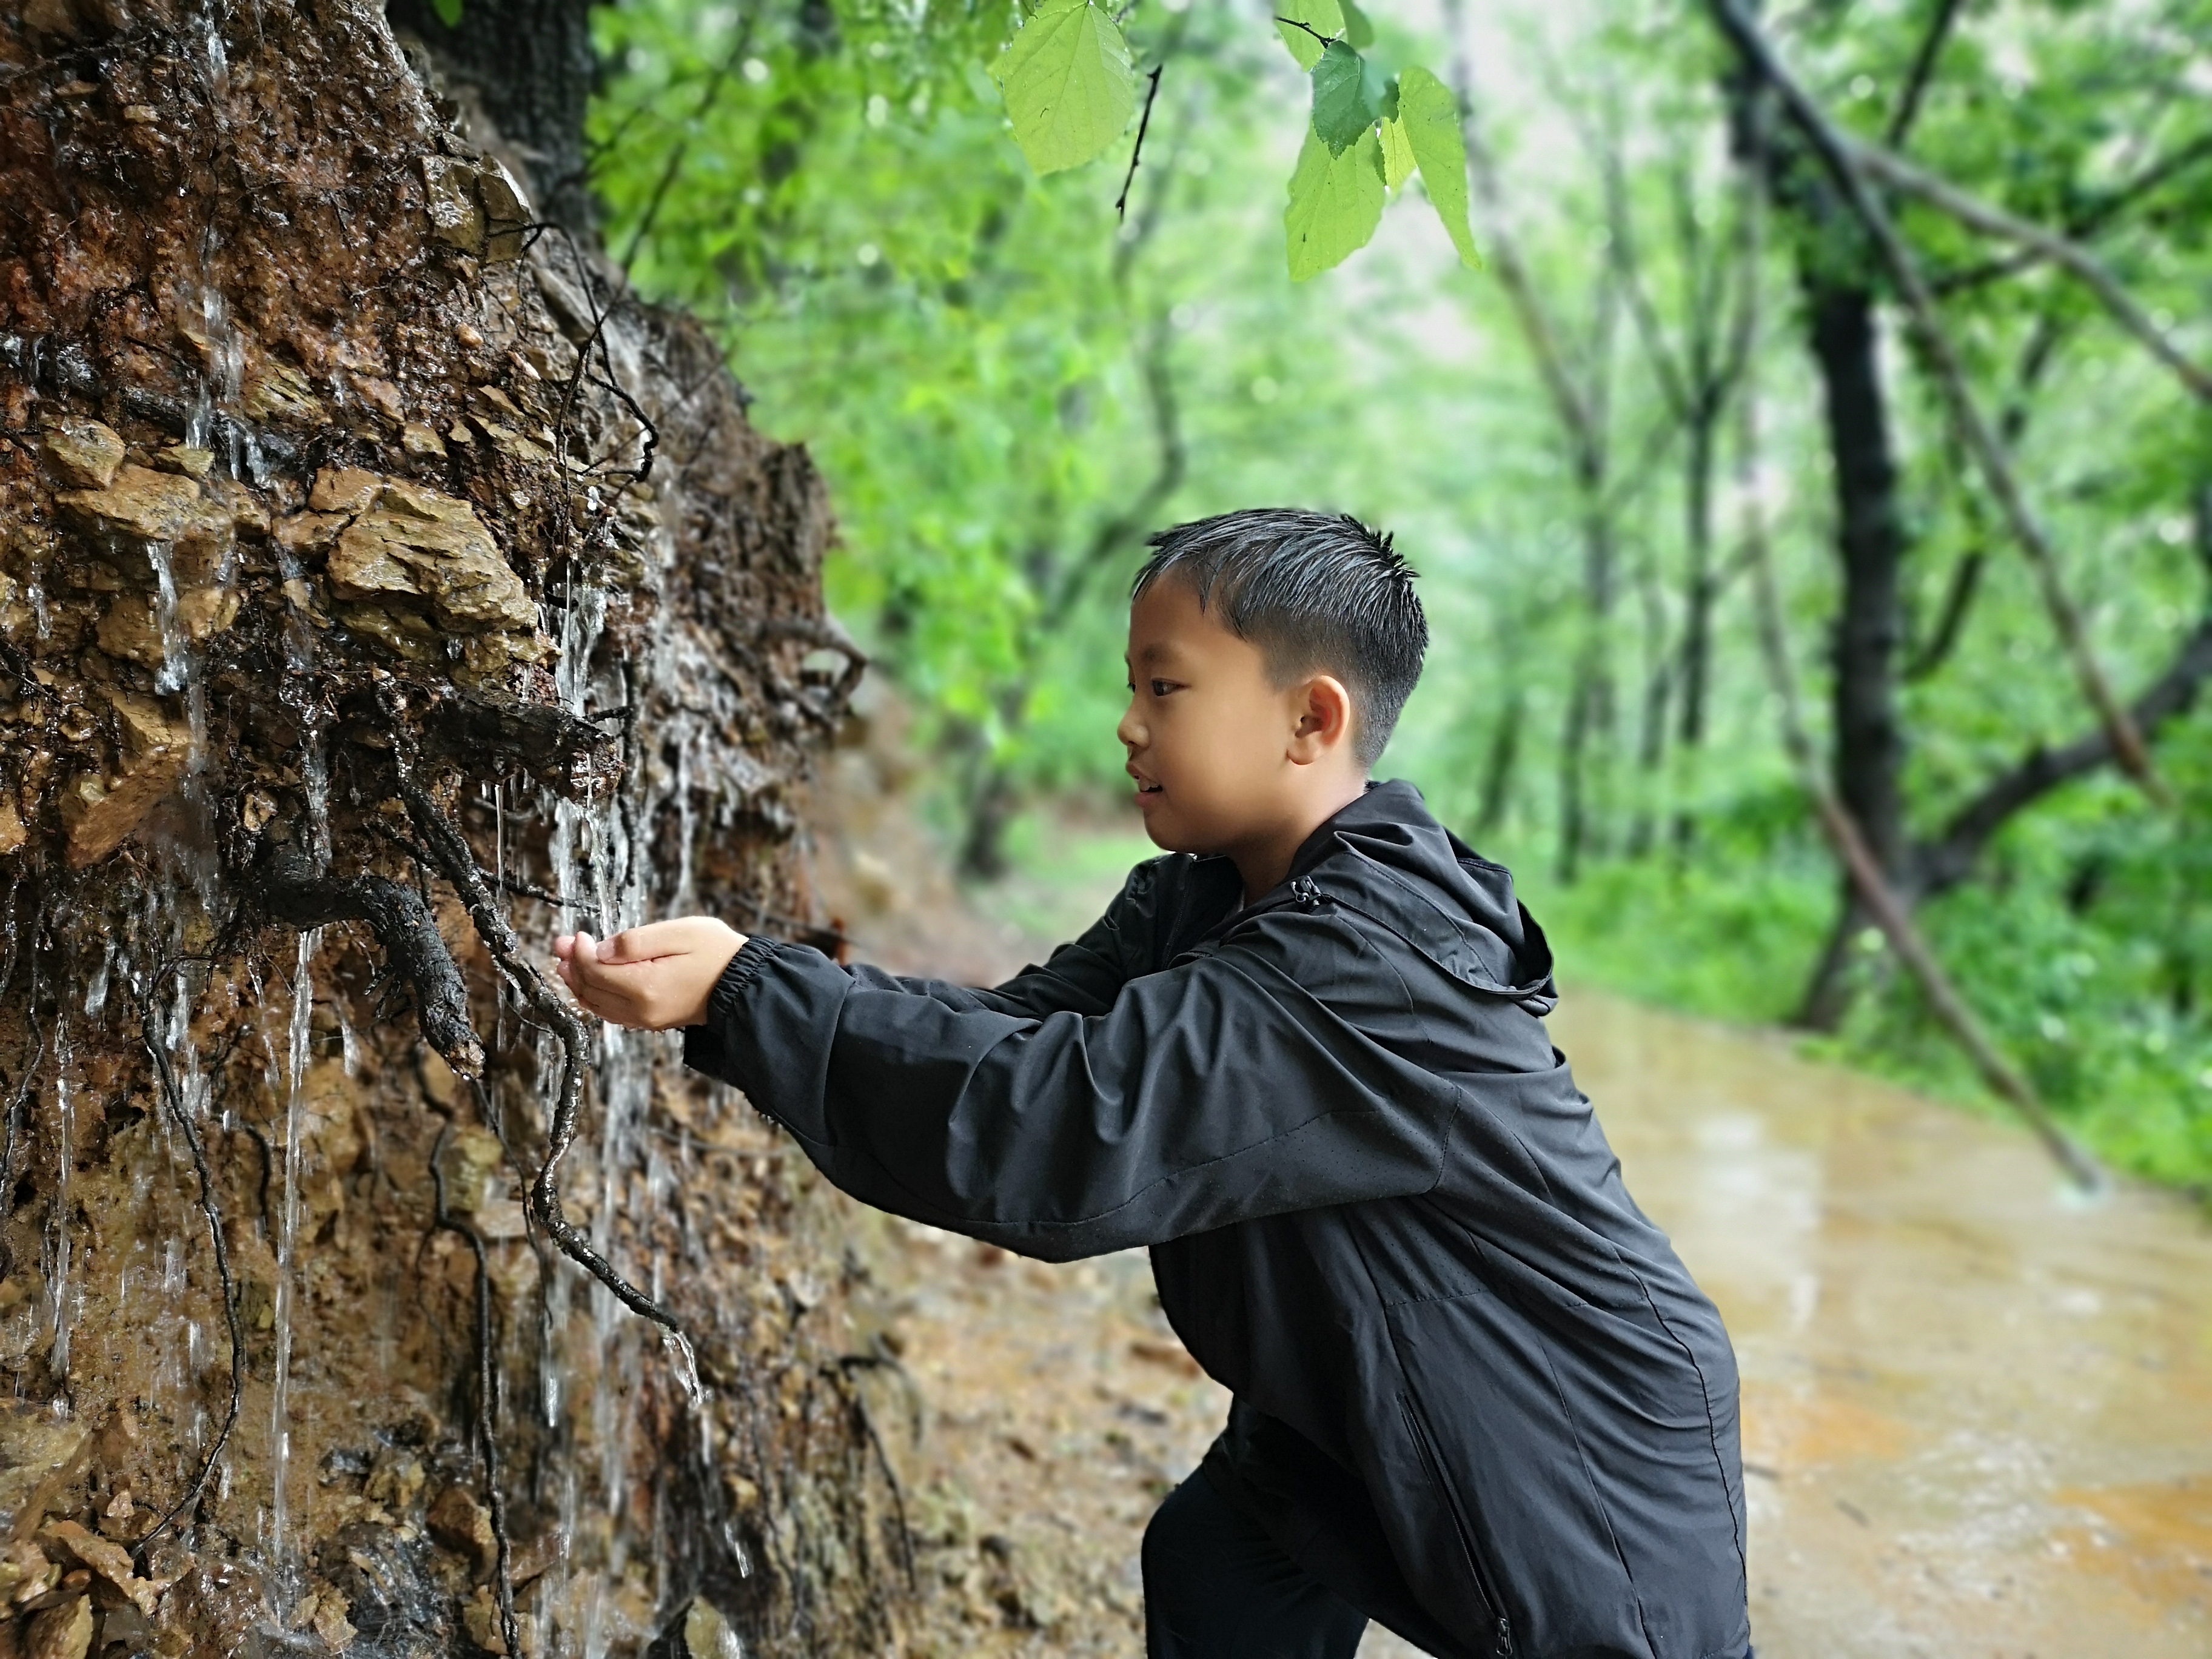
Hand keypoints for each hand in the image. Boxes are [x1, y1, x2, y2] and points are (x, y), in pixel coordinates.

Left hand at [553, 917, 747, 1030]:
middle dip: (572, 965)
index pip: (593, 970)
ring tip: (567, 963)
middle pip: (590, 989)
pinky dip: (595, 997)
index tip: (578, 934)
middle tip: (561, 944)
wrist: (745, 984)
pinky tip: (591, 983)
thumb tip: (599, 950)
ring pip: (597, 1004)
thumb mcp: (679, 933)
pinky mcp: (652, 1021)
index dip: (579, 951)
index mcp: (645, 987)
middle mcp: (641, 1010)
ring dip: (579, 983)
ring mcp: (646, 1019)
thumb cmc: (717, 953)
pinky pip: (611, 1012)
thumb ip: (634, 942)